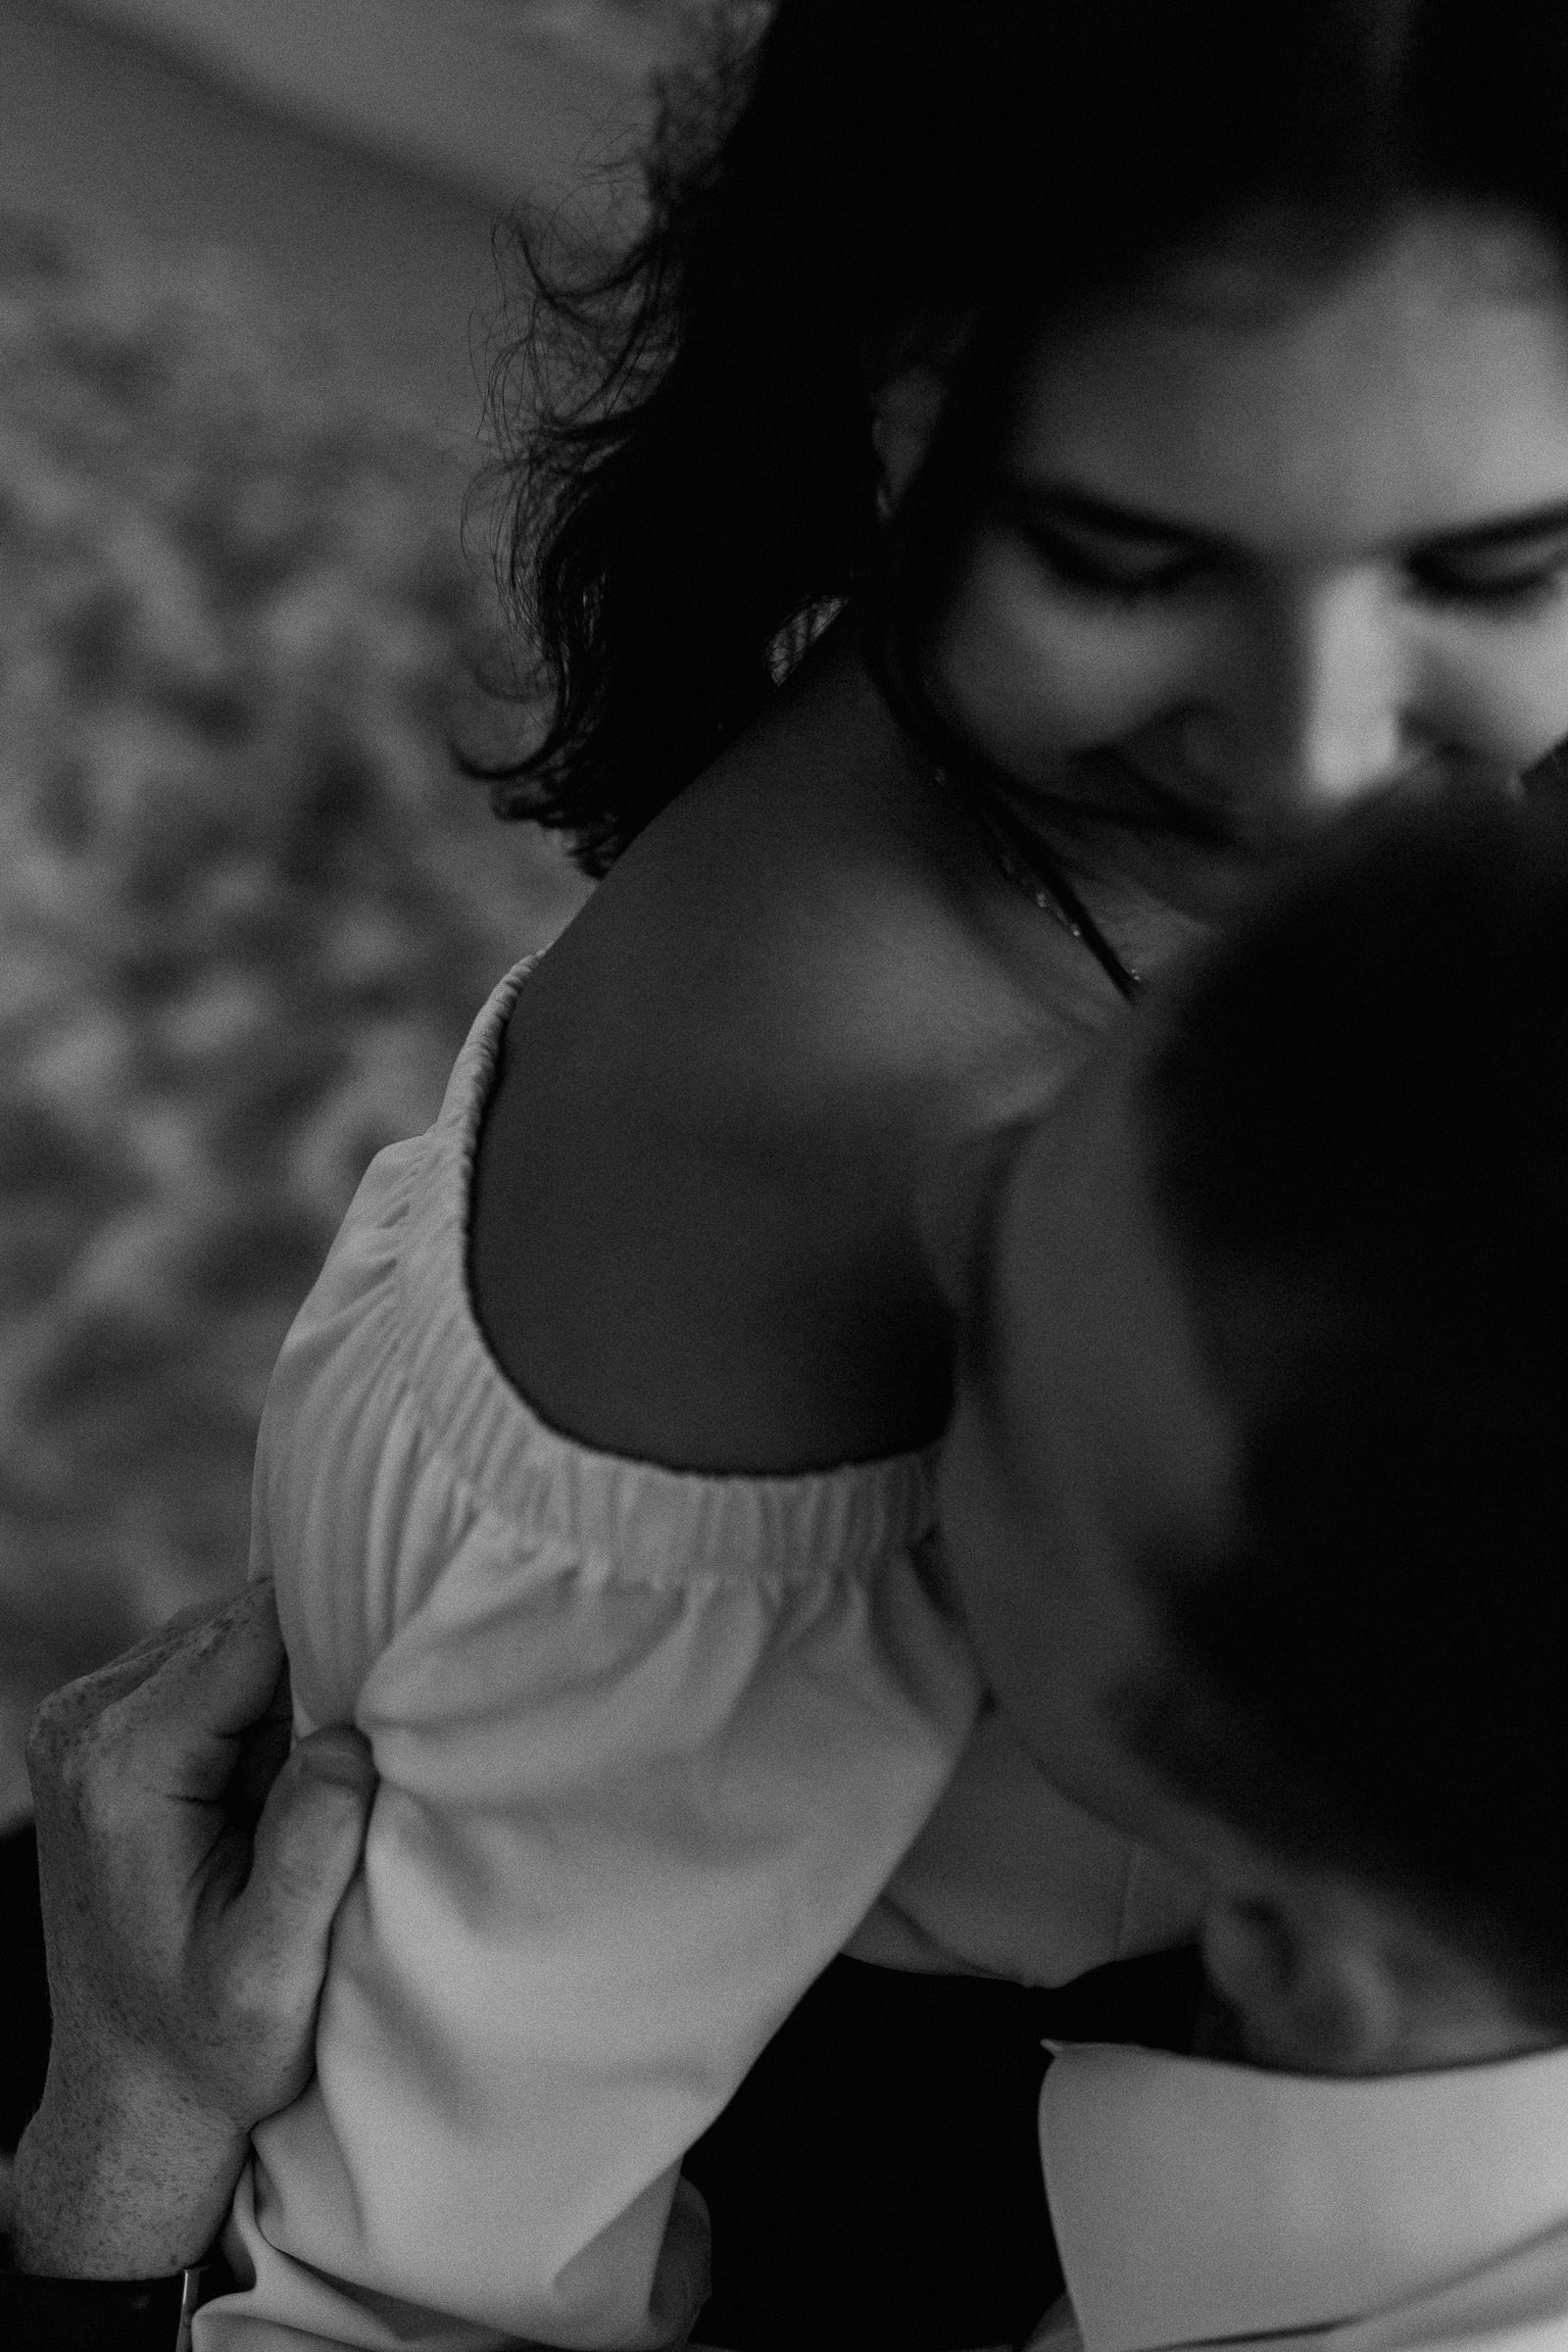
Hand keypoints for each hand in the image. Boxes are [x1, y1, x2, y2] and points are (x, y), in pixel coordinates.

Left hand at [11, 1580, 375, 2277]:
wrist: (133, 2096)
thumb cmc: (210, 2048)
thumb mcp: (271, 1973)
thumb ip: (308, 1849)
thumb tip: (348, 1738)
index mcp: (122, 1765)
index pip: (255, 1631)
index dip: (344, 1638)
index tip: (409, 1683)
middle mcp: (86, 1722)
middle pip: (244, 1623)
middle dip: (321, 1667)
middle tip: (377, 1746)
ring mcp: (88, 1719)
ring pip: (232, 1637)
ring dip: (294, 1689)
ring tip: (326, 1778)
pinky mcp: (109, 1729)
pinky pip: (214, 1669)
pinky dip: (267, 1706)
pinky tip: (286, 1781)